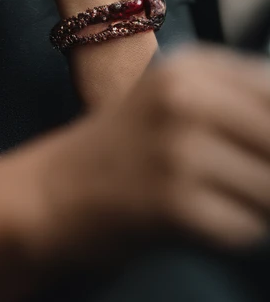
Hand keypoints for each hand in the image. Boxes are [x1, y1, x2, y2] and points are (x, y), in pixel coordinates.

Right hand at [15, 45, 269, 258]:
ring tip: (220, 203)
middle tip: (236, 181)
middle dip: (267, 171)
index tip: (254, 152)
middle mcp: (185, 98)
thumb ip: (237, 102)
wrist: (52, 193)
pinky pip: (245, 229)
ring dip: (258, 207)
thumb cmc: (125, 151)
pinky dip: (235, 235)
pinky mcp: (173, 202)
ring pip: (269, 189)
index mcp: (191, 66)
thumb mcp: (174, 99)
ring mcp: (177, 149)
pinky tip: (201, 224)